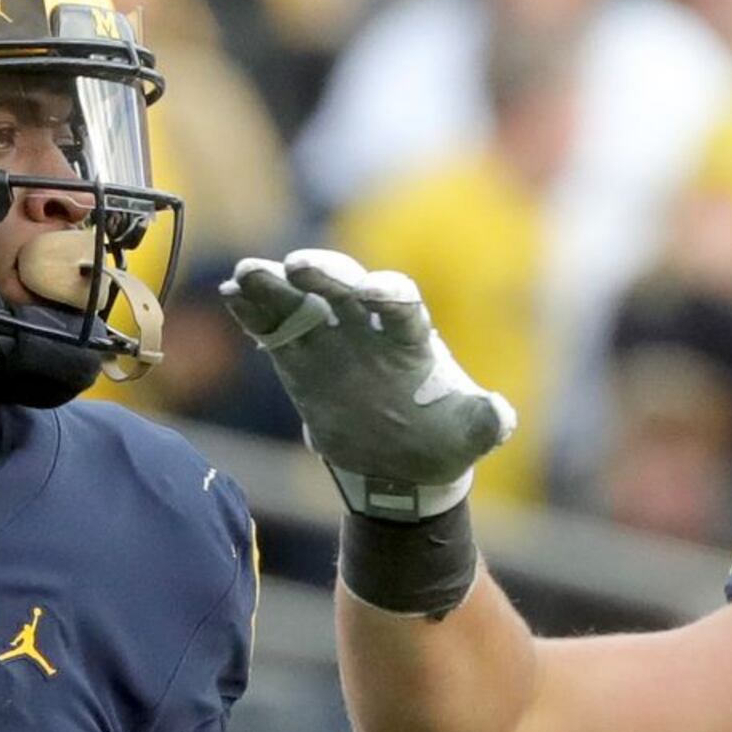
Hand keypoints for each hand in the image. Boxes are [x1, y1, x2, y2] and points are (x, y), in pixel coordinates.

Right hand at [223, 251, 516, 521]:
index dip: (388, 295)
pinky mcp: (300, 360)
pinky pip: (275, 330)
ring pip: (302, 301)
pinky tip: (232, 298)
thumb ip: (484, 422)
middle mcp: (369, 327)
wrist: (400, 464)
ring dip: (275, 285)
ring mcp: (331, 340)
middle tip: (298, 268)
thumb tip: (499, 417)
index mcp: (411, 338)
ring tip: (247, 276)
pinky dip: (255, 314)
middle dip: (325, 275)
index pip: (401, 304)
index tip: (373, 295)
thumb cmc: (440, 439)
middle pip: (345, 287)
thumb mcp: (469, 435)